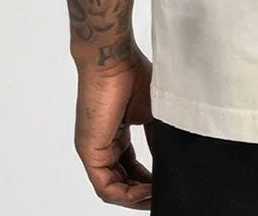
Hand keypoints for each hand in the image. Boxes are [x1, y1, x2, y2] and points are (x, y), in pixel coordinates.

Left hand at [73, 43, 155, 208]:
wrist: (113, 59)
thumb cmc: (132, 74)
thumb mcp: (152, 112)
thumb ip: (157, 138)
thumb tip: (167, 160)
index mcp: (116, 134)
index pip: (130, 167)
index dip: (148, 180)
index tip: (166, 184)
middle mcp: (103, 145)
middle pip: (122, 182)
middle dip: (143, 194)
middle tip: (163, 195)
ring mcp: (94, 150)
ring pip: (113, 188)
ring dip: (136, 197)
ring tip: (157, 196)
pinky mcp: (89, 152)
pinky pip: (105, 186)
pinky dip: (126, 195)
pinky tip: (145, 192)